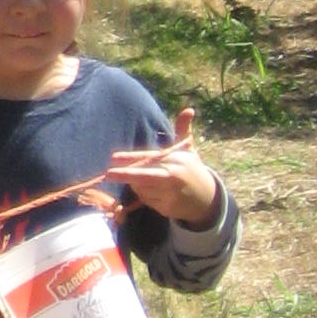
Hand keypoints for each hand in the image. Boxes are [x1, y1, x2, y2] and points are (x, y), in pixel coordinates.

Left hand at [107, 108, 220, 226]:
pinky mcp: (168, 207)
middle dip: (125, 175)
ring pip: (142, 189)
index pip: (150, 157)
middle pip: (144, 176)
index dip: (130, 158)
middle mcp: (173, 175)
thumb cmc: (192, 170)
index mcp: (176, 159)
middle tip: (108, 174)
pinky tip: (156, 194)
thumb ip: (183, 130)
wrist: (208, 198)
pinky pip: (148, 201)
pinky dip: (146, 198)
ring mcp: (171, 193)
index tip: (114, 158)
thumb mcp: (188, 150)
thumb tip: (189, 109)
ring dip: (138, 186)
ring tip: (148, 182)